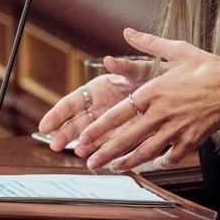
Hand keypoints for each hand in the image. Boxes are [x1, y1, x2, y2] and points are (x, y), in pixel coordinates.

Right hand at [37, 55, 152, 151]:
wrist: (173, 92)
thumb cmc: (154, 76)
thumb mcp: (140, 69)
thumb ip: (125, 67)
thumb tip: (109, 60)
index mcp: (97, 89)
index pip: (71, 102)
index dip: (57, 114)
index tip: (45, 126)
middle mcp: (100, 107)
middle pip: (76, 122)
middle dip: (64, 134)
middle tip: (54, 145)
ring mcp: (109, 122)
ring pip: (89, 136)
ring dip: (82, 145)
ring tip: (78, 152)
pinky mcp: (122, 133)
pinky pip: (107, 144)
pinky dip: (100, 151)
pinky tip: (95, 158)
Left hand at [72, 28, 219, 172]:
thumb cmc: (206, 67)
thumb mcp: (177, 50)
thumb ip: (149, 43)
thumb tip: (128, 31)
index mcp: (153, 92)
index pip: (118, 114)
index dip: (98, 129)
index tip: (83, 138)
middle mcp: (160, 113)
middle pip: (127, 138)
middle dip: (105, 153)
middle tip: (90, 163)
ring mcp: (175, 130)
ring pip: (146, 152)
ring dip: (128, 162)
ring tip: (114, 168)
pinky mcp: (190, 141)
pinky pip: (171, 157)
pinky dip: (161, 163)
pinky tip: (154, 164)